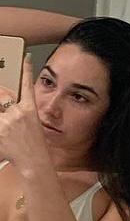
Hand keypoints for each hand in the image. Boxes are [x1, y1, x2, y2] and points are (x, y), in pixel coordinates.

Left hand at [0, 55, 49, 170]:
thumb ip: (17, 114)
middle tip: (4, 106)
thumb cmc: (34, 146)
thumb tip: (6, 107)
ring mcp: (7, 121)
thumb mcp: (33, 126)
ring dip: (1, 115)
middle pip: (2, 96)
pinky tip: (3, 132)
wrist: (35, 162)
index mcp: (30, 110)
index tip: (27, 58)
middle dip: (1, 97)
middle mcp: (18, 113)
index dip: (27, 70)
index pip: (27, 86)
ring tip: (7, 124)